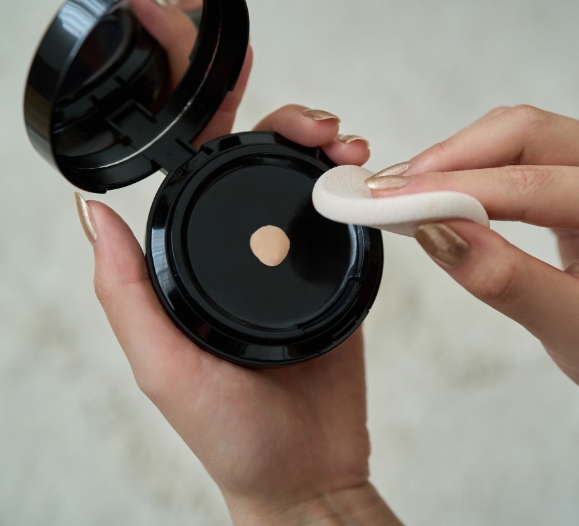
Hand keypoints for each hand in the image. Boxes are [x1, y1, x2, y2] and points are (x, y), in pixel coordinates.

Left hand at [76, 23, 398, 519]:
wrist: (308, 472)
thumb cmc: (233, 436)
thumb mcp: (163, 368)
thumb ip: (126, 293)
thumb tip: (93, 215)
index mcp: (193, 268)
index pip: (201, 179)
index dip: (219, 125)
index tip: (243, 87)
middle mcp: (240, 260)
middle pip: (261, 171)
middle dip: (290, 130)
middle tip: (323, 129)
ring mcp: (291, 267)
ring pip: (305, 188)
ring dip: (326, 155)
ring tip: (349, 149)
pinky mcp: (334, 282)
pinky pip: (343, 225)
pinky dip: (354, 193)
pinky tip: (362, 181)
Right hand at [367, 105, 578, 443]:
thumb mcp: (571, 328)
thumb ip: (501, 277)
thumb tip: (434, 231)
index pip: (530, 183)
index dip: (452, 189)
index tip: (391, 201)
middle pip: (525, 134)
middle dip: (450, 159)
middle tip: (389, 190)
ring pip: (521, 137)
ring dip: (459, 158)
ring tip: (406, 190)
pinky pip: (525, 157)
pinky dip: (477, 170)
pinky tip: (444, 191)